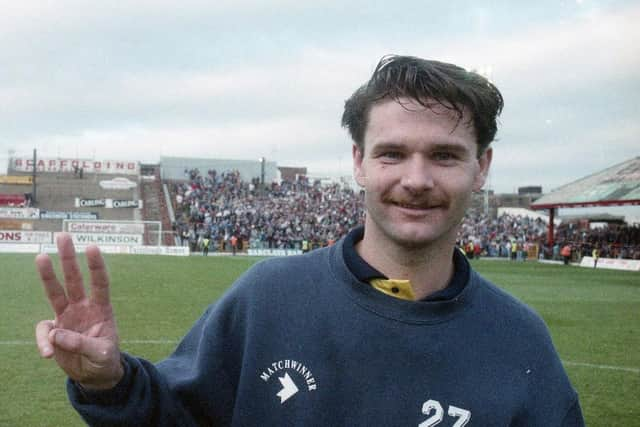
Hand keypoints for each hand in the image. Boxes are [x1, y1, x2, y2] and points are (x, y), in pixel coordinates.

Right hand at [35, 233, 123, 389]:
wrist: (94, 374)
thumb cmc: (104, 359)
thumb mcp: (102, 354)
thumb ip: (83, 345)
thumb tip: (56, 335)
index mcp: (101, 308)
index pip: (100, 283)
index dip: (96, 266)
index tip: (92, 247)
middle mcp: (83, 307)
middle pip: (74, 279)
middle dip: (69, 257)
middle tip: (63, 235)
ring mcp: (67, 317)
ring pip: (55, 292)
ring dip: (47, 275)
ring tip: (40, 256)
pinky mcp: (54, 331)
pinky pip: (44, 332)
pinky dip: (43, 342)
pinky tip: (48, 354)